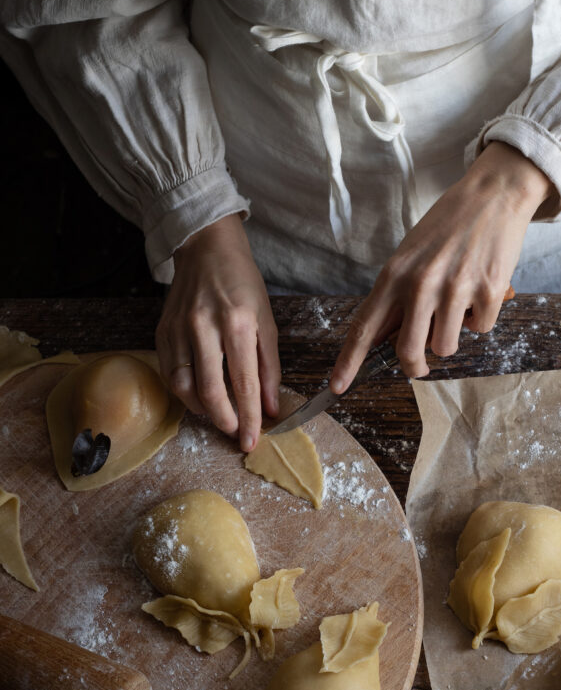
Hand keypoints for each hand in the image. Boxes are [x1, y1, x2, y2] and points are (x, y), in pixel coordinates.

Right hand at [155, 213, 279, 451]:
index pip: (245, 383)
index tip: (252, 440)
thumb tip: (270, 407)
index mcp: (239, 323)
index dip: (249, 417)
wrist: (207, 249)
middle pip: (211, 391)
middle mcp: (205, 327)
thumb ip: (269, 367)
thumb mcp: (267, 321)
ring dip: (202, 410)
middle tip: (235, 433)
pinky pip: (169, 373)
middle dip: (224, 421)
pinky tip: (198, 396)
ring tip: (218, 414)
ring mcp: (179, 329)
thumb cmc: (243, 284)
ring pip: (184, 387)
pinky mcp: (162, 331)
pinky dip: (183, 392)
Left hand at [330, 142, 553, 391]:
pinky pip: (482, 328)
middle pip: (407, 352)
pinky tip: (482, 291)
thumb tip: (389, 340)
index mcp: (394, 275)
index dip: (349, 361)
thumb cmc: (448, 226)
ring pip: (446, 347)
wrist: (492, 194)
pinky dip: (482, 317)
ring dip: (453, 336)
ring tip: (459, 307)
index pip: (364, 327)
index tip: (336, 387)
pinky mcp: (488, 291)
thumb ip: (399, 295)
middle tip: (420, 365)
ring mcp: (455, 289)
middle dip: (414, 366)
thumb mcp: (411, 256)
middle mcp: (420, 284)